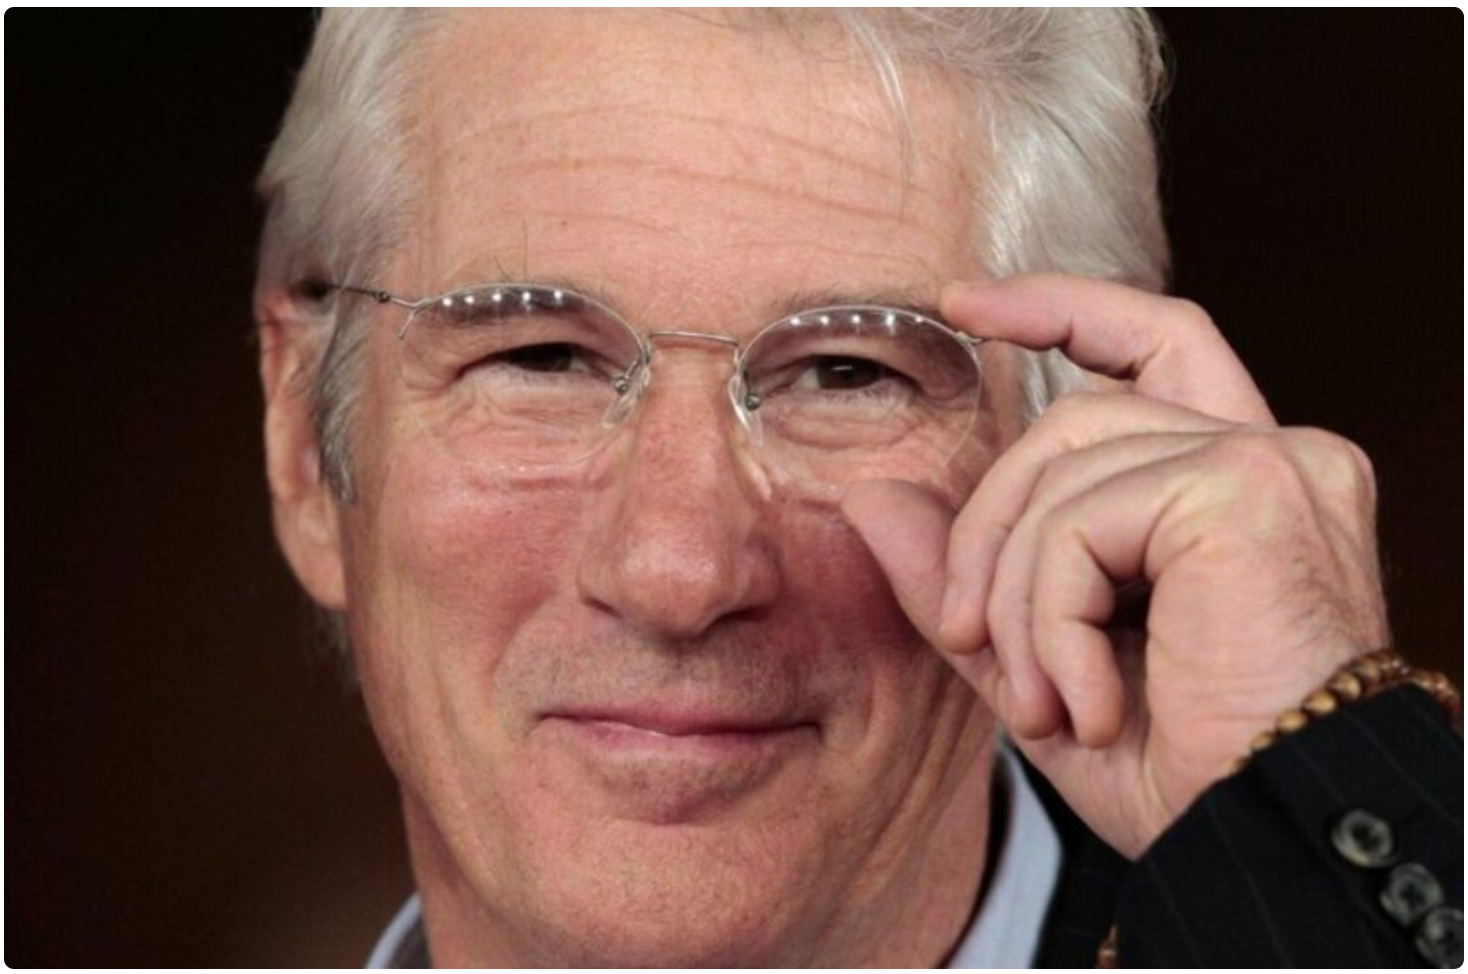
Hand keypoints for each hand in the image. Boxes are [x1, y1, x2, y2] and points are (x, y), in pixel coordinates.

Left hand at [841, 274, 1389, 857]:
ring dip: (1020, 600)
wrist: (1264, 843)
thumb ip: (965, 572)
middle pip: (1077, 416)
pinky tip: (1083, 702)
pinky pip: (1082, 520)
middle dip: (991, 525)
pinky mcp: (1247, 491)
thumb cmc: (1182, 768)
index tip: (964, 304)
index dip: (1062, 307)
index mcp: (1237, 484)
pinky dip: (1051, 619)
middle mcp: (1273, 454)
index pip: (1154, 341)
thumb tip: (870, 496)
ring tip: (1039, 700)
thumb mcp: (1040, 658)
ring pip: (1066, 470)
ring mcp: (1270, 464)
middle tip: (974, 638)